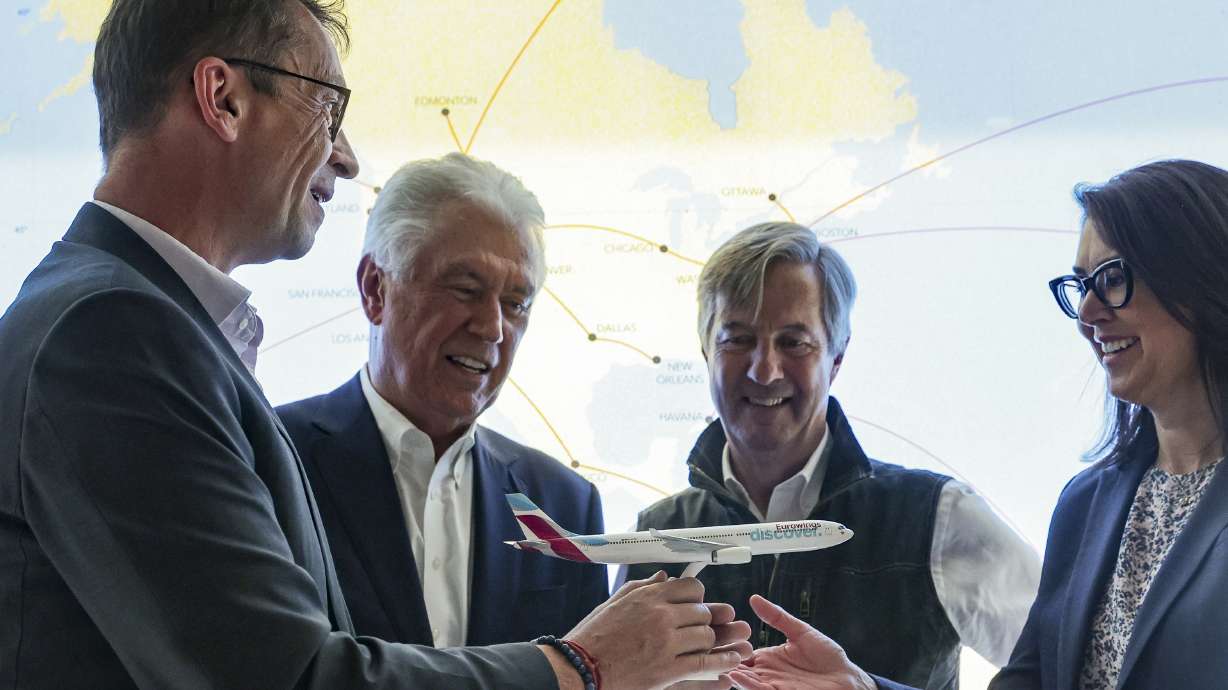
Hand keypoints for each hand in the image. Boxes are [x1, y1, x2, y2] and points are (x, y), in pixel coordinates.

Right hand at [558, 571, 750, 689]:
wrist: (581, 669)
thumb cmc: (592, 637)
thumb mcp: (614, 604)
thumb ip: (641, 587)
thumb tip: (663, 576)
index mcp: (648, 597)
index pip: (689, 588)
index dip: (697, 596)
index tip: (696, 603)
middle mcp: (661, 616)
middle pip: (702, 612)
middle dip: (704, 620)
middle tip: (700, 627)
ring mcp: (667, 644)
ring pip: (706, 636)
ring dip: (710, 641)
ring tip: (709, 645)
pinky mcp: (669, 670)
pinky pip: (705, 663)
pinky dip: (723, 662)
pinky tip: (732, 661)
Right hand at [726, 595, 874, 689]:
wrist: (847, 679)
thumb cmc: (828, 657)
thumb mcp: (801, 631)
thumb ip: (777, 617)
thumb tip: (755, 599)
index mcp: (769, 657)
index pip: (742, 652)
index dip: (728, 645)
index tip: (713, 635)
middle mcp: (767, 673)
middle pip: (739, 667)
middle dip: (725, 659)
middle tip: (708, 649)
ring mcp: (772, 685)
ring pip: (745, 680)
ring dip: (732, 672)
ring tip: (718, 662)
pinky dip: (747, 684)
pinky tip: (736, 675)